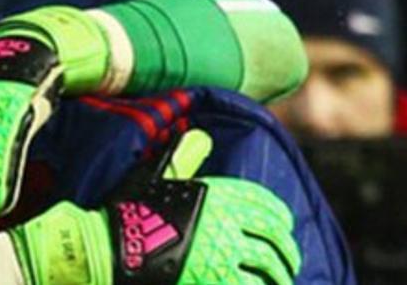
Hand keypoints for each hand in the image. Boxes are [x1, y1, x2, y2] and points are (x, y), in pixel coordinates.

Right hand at [4, 129, 300, 284]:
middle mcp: (226, 221)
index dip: (280, 217)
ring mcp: (223, 251)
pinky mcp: (216, 278)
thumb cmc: (133, 210)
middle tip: (290, 260)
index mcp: (216, 193)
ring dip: (280, 274)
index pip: (263, 203)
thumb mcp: (159, 177)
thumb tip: (200, 135)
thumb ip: (184, 157)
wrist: (115, 245)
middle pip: (273, 237)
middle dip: (287, 250)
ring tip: (282, 280)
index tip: (286, 226)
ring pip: (267, 265)